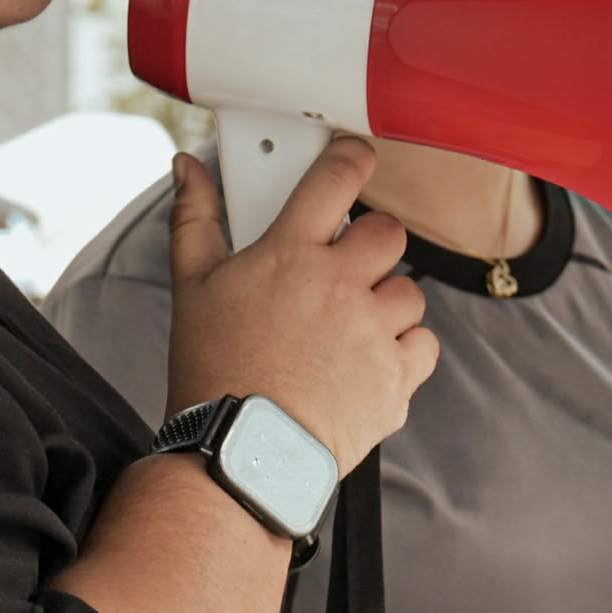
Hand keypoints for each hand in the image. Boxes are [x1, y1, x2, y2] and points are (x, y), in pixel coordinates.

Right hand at [165, 138, 438, 470]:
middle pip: (387, 233)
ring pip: (409, 292)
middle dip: (370, 247)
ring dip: (385, 305)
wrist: (241, 454)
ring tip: (346, 332)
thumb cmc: (213, 373)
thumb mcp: (191, 289)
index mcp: (289, 254)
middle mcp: (338, 286)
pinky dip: (404, 352)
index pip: (336, 178)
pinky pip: (423, 344)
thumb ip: (195, 220)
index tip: (356, 158)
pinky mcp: (396, 378)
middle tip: (343, 271)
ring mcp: (373, 332)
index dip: (352, 158)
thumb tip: (187, 169)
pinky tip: (366, 365)